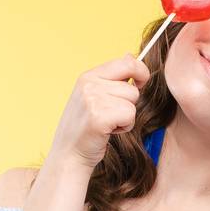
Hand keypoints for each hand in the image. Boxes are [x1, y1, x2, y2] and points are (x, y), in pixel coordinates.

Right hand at [46, 53, 153, 172]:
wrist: (68, 155)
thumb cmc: (84, 128)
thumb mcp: (94, 96)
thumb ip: (112, 77)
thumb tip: (131, 55)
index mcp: (88, 76)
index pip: (126, 63)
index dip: (140, 73)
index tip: (140, 83)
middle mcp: (89, 84)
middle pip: (133, 88)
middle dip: (128, 104)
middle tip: (110, 115)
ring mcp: (93, 99)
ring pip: (132, 102)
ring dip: (126, 117)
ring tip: (107, 123)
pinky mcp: (99, 117)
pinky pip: (130, 115)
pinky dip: (124, 127)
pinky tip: (108, 131)